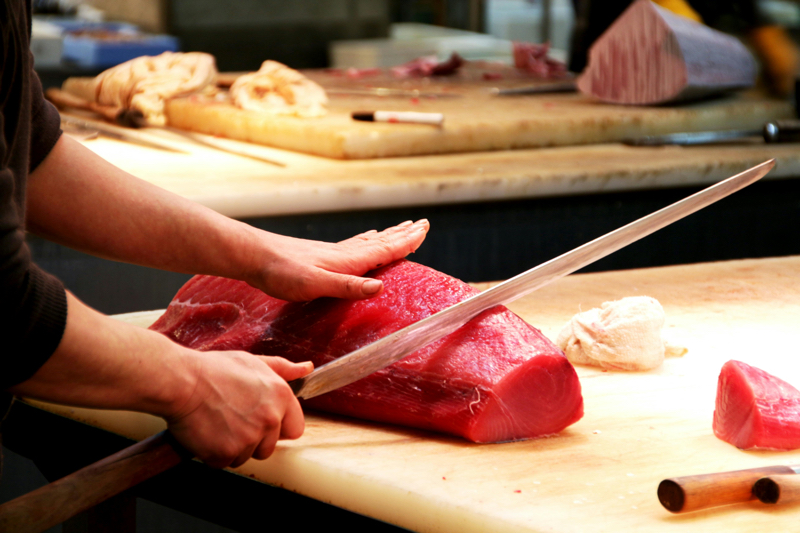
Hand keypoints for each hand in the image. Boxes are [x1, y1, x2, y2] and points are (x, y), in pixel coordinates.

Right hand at [165, 351, 312, 467]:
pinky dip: (213, 453)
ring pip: (247, 456)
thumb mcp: (254, 362)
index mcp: (281, 397)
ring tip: (218, 423)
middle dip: (253, 439)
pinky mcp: (226, 453)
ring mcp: (249, 438)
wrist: (181, 382)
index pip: (295, 429)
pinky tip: (207, 433)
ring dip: (233, 446)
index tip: (261, 421)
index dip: (278, 427)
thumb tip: (307, 368)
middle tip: (233, 420)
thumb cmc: (214, 370)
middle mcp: (270, 419)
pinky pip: (224, 462)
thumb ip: (283, 368)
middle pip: (269, 447)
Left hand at [246, 219, 428, 300]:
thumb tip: (379, 287)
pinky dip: (367, 241)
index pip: (384, 249)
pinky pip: (354, 246)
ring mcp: (332, 253)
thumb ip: (348, 286)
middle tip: (422, 223)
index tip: (424, 229)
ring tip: (401, 229)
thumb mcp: (316, 284)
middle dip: (402, 234)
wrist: (253, 256)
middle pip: (380, 241)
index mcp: (348, 261)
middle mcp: (344, 254)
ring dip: (387, 236)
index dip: (406, 241)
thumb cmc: (281, 272)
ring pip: (368, 242)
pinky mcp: (321, 256)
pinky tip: (365, 240)